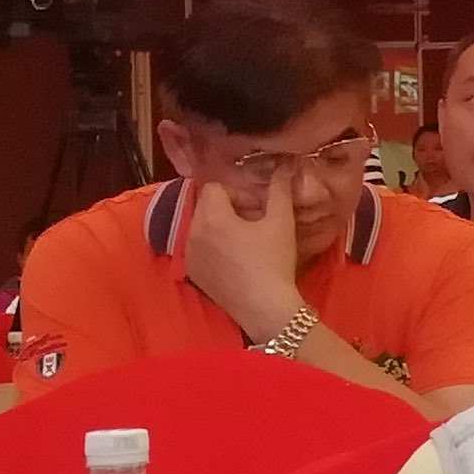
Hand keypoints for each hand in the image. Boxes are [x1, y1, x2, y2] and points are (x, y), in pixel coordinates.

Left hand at [176, 176, 308, 338]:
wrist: (264, 307)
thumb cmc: (273, 261)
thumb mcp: (281, 222)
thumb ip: (279, 190)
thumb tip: (284, 166)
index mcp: (212, 216)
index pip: (214, 187)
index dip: (237, 192)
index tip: (256, 206)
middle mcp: (193, 232)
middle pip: (205, 206)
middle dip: (227, 207)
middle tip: (253, 220)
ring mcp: (190, 255)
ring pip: (201, 227)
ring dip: (219, 227)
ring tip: (244, 240)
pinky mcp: (193, 273)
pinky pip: (199, 248)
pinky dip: (213, 247)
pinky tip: (235, 259)